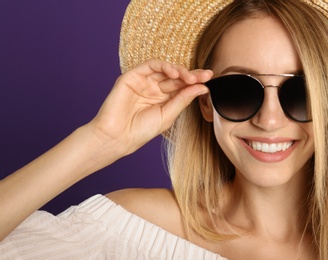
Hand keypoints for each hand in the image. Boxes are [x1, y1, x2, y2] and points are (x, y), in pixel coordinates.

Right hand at [89, 59, 212, 155]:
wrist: (117, 137)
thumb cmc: (141, 130)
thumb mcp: (168, 115)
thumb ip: (183, 100)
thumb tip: (202, 87)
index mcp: (164, 99)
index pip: (182, 87)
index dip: (196, 82)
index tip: (209, 80)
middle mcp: (155, 89)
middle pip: (176, 77)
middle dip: (192, 75)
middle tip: (205, 76)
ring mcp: (144, 82)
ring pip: (165, 69)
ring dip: (180, 70)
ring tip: (190, 77)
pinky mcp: (132, 76)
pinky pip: (150, 65)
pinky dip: (164, 66)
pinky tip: (174, 73)